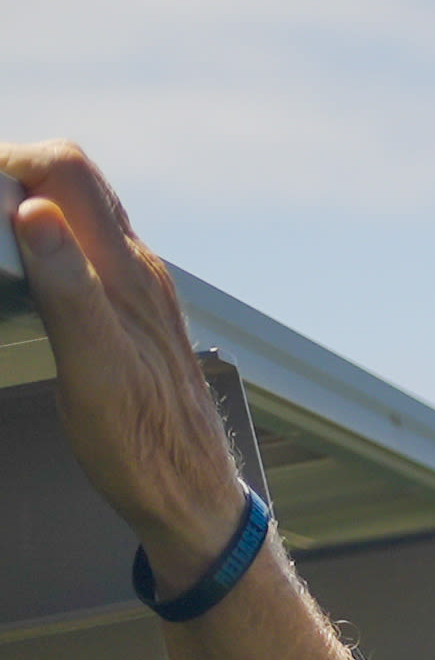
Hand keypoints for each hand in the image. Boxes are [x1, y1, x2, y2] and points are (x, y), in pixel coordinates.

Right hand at [4, 142, 251, 570]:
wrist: (192, 498)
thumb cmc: (144, 447)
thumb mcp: (94, 367)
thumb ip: (67, 287)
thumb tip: (34, 213)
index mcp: (128, 273)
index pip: (68, 171)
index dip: (12, 161)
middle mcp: (140, 272)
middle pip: (75, 183)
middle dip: (16, 174)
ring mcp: (140, 294)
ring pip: (82, 217)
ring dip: (31, 206)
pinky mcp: (134, 319)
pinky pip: (88, 255)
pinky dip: (48, 243)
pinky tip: (25, 272)